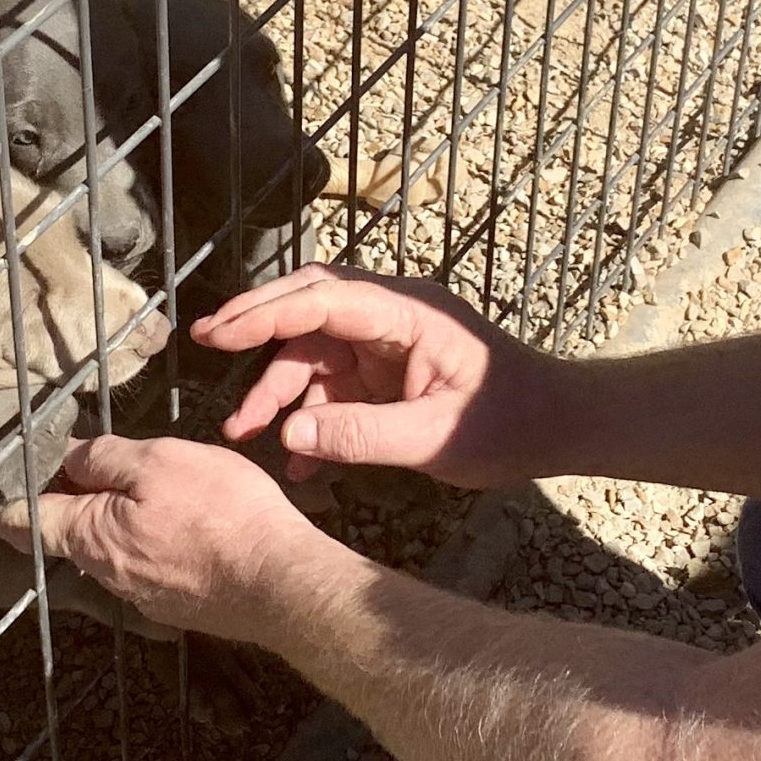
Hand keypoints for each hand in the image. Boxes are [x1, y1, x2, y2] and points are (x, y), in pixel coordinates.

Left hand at [0, 434, 324, 642]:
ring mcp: (142, 594)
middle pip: (69, 534)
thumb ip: (107, 459)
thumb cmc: (222, 515)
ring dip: (108, 522)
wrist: (279, 583)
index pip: (27, 520)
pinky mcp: (176, 604)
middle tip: (68, 469)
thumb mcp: (161, 462)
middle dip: (63, 503)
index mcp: (92, 535)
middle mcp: (107, 573)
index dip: (5, 501)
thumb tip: (70, 458)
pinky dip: (144, 542)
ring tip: (128, 490)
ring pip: (109, 550)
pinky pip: (145, 565)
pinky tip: (172, 525)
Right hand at [193, 265, 566, 488]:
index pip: (324, 299)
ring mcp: (386, 345)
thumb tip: (289, 433)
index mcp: (407, 312)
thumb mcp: (436, 437)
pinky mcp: (386, 374)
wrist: (556, 427)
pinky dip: (310, 418)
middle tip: (204, 343)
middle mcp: (390, 317)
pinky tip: (294, 461)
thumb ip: (362, 435)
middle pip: (309, 310)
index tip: (217, 332)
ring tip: (243, 434)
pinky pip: (333, 387)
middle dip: (256, 328)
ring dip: (279, 392)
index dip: (266, 313)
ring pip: (314, 354)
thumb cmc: (510, 422)